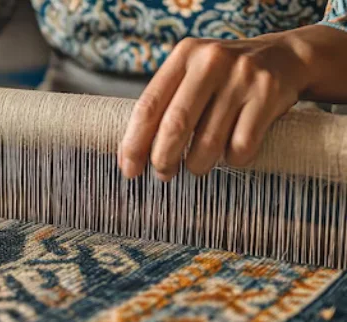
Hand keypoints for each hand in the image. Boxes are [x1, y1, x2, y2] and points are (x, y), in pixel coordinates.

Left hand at [118, 33, 310, 180]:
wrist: (285, 57)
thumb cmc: (223, 77)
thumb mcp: (192, 73)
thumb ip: (165, 103)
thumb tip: (132, 155)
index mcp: (184, 55)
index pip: (148, 106)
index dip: (134, 143)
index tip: (129, 170)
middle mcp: (211, 61)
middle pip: (176, 125)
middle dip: (163, 159)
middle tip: (163, 174)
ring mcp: (243, 76)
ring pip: (209, 142)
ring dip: (197, 164)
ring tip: (196, 165)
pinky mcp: (269, 94)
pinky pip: (241, 146)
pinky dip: (232, 160)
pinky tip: (229, 154)